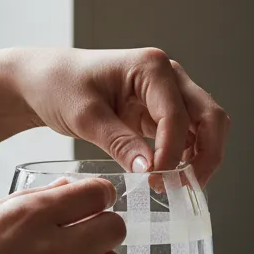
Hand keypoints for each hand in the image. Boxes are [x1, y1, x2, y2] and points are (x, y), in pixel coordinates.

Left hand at [0, 47, 230, 186]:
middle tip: (186, 187)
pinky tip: (167, 176)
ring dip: (199, 158)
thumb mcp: (84, 116)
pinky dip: (186, 157)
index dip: (173, 151)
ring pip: (205, 127)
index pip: (177, 115)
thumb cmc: (59, 86)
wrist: (44, 81)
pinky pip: (188, 135)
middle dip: (206, 155)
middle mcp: (168, 76)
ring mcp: (169, 93)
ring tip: (174, 186)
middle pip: (209, 117)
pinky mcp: (162, 110)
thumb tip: (150, 169)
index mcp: (151, 67)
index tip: (158, 179)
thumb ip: (119, 142)